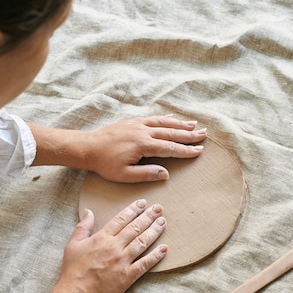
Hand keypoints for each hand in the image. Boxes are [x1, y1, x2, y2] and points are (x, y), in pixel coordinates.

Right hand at [60, 199, 167, 292]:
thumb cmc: (73, 270)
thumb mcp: (73, 244)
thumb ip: (83, 226)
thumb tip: (89, 211)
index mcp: (102, 237)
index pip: (121, 219)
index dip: (133, 209)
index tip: (143, 203)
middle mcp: (115, 247)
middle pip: (135, 228)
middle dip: (148, 216)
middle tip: (159, 208)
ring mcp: (123, 261)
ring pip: (142, 242)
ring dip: (154, 231)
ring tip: (163, 222)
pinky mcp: (128, 276)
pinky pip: (145, 264)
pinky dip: (156, 256)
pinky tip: (164, 248)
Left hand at [84, 115, 206, 181]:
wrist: (88, 147)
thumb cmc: (105, 164)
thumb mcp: (125, 175)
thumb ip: (147, 174)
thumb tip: (166, 173)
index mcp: (143, 145)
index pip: (170, 148)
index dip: (186, 150)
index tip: (199, 150)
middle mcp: (143, 131)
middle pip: (171, 132)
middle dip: (189, 134)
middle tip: (204, 134)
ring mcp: (138, 124)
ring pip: (164, 123)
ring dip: (180, 124)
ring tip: (194, 124)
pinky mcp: (133, 122)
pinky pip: (153, 118)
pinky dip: (165, 118)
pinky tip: (172, 118)